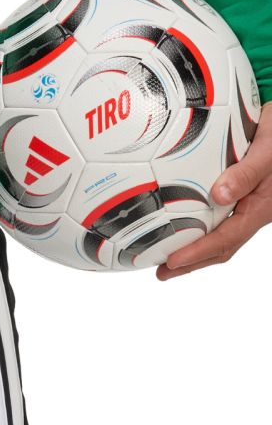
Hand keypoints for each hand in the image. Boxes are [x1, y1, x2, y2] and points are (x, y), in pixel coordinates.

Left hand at [157, 102, 271, 280]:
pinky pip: (221, 221)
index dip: (198, 253)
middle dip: (192, 263)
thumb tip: (220, 195)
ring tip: (168, 262)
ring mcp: (249, 206)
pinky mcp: (243, 198)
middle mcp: (255, 212)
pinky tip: (183, 230)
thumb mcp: (267, 151)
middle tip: (163, 273)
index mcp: (261, 207)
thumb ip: (245, 173)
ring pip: (221, 237)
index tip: (172, 261)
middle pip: (221, 247)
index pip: (225, 239)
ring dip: (196, 252)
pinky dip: (200, 231)